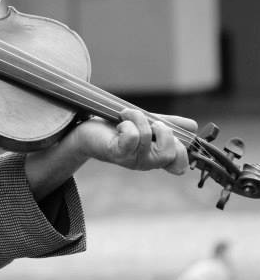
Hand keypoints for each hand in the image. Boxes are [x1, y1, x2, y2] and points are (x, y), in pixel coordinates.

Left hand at [73, 108, 195, 174]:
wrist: (87, 131)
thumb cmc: (117, 128)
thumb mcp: (147, 124)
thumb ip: (169, 124)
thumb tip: (193, 126)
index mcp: (156, 156)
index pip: (180, 165)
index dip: (182, 149)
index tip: (167, 131)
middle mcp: (146, 162)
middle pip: (169, 155)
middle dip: (164, 132)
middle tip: (151, 122)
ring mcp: (131, 160)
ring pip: (148, 138)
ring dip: (139, 118)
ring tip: (127, 114)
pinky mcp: (117, 153)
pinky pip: (132, 137)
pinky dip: (128, 122)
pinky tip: (120, 122)